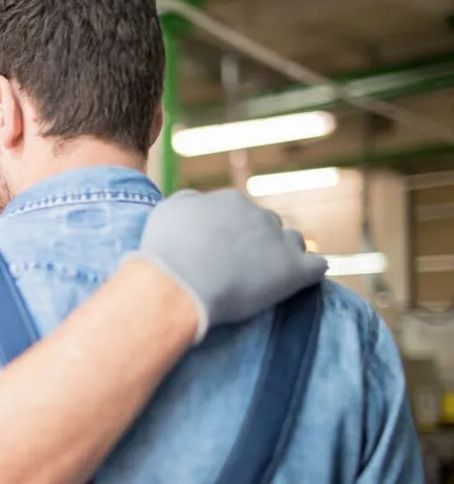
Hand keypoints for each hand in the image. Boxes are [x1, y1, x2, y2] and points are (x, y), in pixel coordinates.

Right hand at [131, 188, 326, 341]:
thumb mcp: (168, 211)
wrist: (181, 282)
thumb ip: (188, 202)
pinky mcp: (295, 271)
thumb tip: (199, 202)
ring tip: (269, 276)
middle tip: (239, 266)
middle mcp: (259, 215)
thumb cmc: (167, 249)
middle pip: (268, 224)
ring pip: (293, 241)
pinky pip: (317, 266)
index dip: (230, 233)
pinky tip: (301, 282)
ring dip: (285, 253)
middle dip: (258, 241)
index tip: (218, 251)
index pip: (240, 213)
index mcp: (231, 201)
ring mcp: (280, 242)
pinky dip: (310, 273)